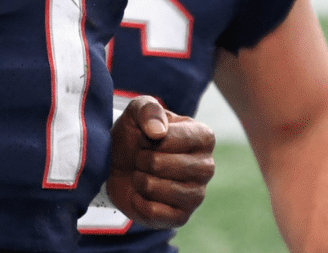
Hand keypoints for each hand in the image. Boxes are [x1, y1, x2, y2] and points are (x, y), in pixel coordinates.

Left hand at [106, 96, 215, 228]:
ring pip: (153, 187)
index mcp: (204, 136)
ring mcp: (197, 195)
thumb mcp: (138, 111)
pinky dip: (137, 201)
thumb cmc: (136, 135)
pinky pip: (151, 211)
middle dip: (140, 159)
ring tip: (143, 174)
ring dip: (138, 179)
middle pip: (159, 164)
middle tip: (142, 158)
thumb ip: (148, 109)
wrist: (121, 165)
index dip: (146, 137)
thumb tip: (158, 132)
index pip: (168, 137)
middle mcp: (207, 167)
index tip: (146, 137)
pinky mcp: (182, 217)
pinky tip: (142, 193)